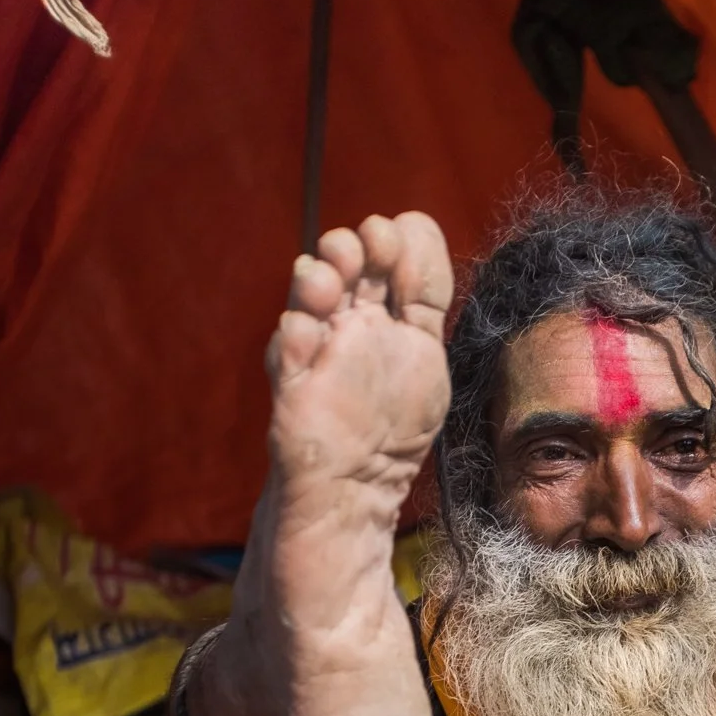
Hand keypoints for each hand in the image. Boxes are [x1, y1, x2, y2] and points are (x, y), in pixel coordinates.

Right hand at [267, 212, 453, 503]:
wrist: (356, 488)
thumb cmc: (395, 429)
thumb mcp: (425, 356)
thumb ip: (426, 296)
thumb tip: (418, 227)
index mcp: (392, 317)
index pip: (397, 261)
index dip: (402, 241)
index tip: (406, 228)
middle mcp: (354, 323)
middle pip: (352, 264)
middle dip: (358, 245)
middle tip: (370, 243)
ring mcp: (320, 346)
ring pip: (312, 289)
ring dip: (322, 274)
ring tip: (331, 279)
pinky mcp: (292, 376)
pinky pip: (290, 341)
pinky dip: (298, 329)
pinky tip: (309, 331)